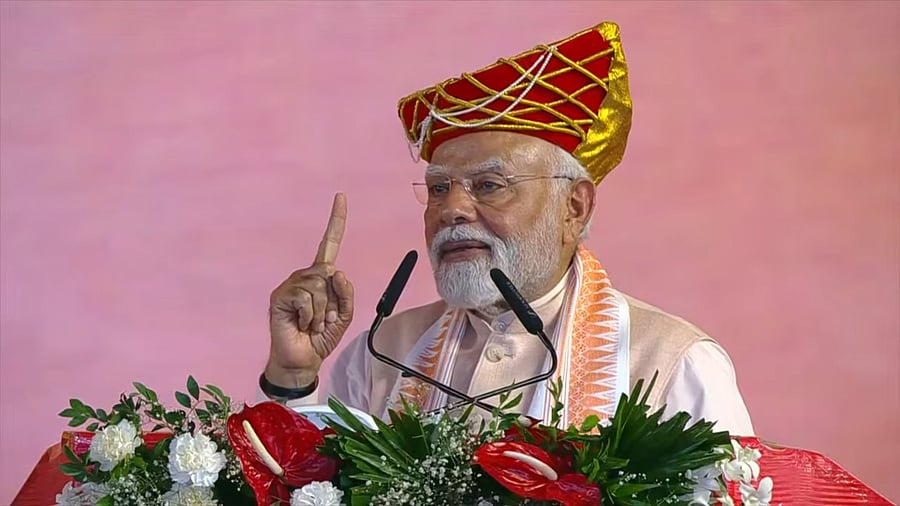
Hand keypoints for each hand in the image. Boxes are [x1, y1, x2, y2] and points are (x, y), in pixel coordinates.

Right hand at [265, 193, 353, 387]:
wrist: (303, 360)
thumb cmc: (321, 337)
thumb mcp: (344, 315)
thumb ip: (346, 293)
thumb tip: (337, 272)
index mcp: (322, 277)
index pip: (329, 243)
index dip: (336, 221)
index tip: (341, 196)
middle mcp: (306, 276)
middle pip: (329, 273)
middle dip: (334, 301)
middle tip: (325, 320)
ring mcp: (291, 285)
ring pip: (319, 286)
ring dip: (322, 312)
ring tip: (312, 324)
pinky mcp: (280, 297)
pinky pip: (306, 297)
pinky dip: (311, 316)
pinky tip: (302, 324)